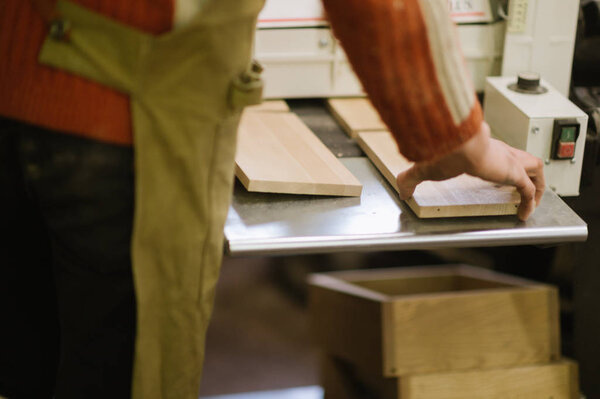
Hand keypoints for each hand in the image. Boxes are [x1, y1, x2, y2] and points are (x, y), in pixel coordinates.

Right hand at [396, 122, 544, 220]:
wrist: (454, 144)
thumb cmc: (442, 151)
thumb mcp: (424, 168)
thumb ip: (411, 179)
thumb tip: (401, 190)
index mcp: (480, 147)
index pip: (497, 152)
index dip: (500, 163)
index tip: (497, 176)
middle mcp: (499, 152)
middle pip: (522, 157)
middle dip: (526, 171)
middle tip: (522, 188)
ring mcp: (509, 162)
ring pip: (535, 168)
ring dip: (537, 184)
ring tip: (532, 201)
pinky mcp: (514, 172)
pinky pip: (530, 190)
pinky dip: (530, 202)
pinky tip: (525, 214)